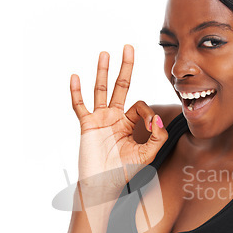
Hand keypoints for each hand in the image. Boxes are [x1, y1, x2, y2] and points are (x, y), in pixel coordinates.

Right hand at [71, 45, 167, 196]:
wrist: (103, 185)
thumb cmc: (123, 172)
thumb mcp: (147, 155)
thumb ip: (157, 137)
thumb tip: (157, 119)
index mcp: (128, 124)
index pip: (140, 105)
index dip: (148, 113)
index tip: (151, 127)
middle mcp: (114, 118)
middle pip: (121, 87)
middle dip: (125, 68)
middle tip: (129, 47)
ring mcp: (99, 119)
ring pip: (101, 90)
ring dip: (103, 72)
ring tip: (105, 53)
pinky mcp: (87, 125)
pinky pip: (80, 106)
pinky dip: (76, 92)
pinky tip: (75, 77)